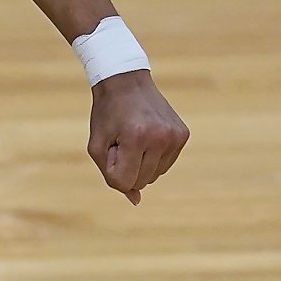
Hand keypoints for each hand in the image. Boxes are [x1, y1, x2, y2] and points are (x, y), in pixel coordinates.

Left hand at [87, 71, 188, 204]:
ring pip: (155, 175)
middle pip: (141, 182)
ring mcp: (175, 136)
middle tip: (122, 140)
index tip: (111, 148)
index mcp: (136, 137)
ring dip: (141, 164)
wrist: (126, 80)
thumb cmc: (107, 113)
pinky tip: (147, 136)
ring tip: (134, 137)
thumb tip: (136, 200)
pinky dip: (154, 157)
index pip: (124, 182)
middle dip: (127, 167)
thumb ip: (111, 176)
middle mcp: (161, 137)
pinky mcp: (183, 134)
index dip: (113, 170)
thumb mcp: (98, 144)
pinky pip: (166, 164)